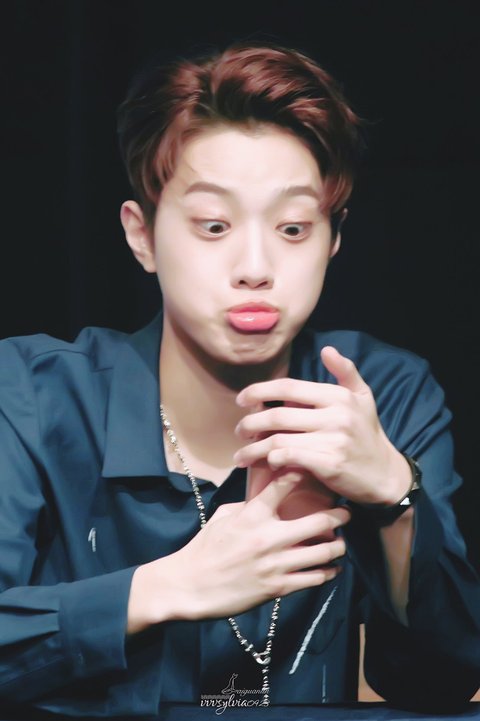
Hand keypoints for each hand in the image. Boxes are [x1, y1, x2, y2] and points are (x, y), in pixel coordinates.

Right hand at [128, 477, 349, 630]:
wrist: (189, 586)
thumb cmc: (204, 549)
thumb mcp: (223, 518)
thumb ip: (247, 506)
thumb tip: (264, 495)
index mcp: (252, 515)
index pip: (283, 485)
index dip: (303, 473)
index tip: (318, 468)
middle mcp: (268, 537)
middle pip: (318, 521)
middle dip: (339, 515)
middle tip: (348, 511)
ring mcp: (275, 564)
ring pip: (323, 553)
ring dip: (338, 546)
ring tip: (342, 542)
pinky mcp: (277, 588)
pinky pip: (313, 579)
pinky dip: (327, 572)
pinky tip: (332, 568)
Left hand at [234, 346, 410, 505]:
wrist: (385, 474)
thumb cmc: (367, 434)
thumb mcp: (363, 398)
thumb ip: (345, 372)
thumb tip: (327, 349)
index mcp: (338, 396)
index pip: (288, 388)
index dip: (260, 391)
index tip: (241, 400)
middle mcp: (336, 415)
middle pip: (278, 415)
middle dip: (250, 423)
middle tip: (239, 431)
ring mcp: (333, 440)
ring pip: (278, 440)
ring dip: (254, 448)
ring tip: (242, 456)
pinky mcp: (329, 464)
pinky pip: (290, 457)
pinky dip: (273, 459)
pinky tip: (267, 463)